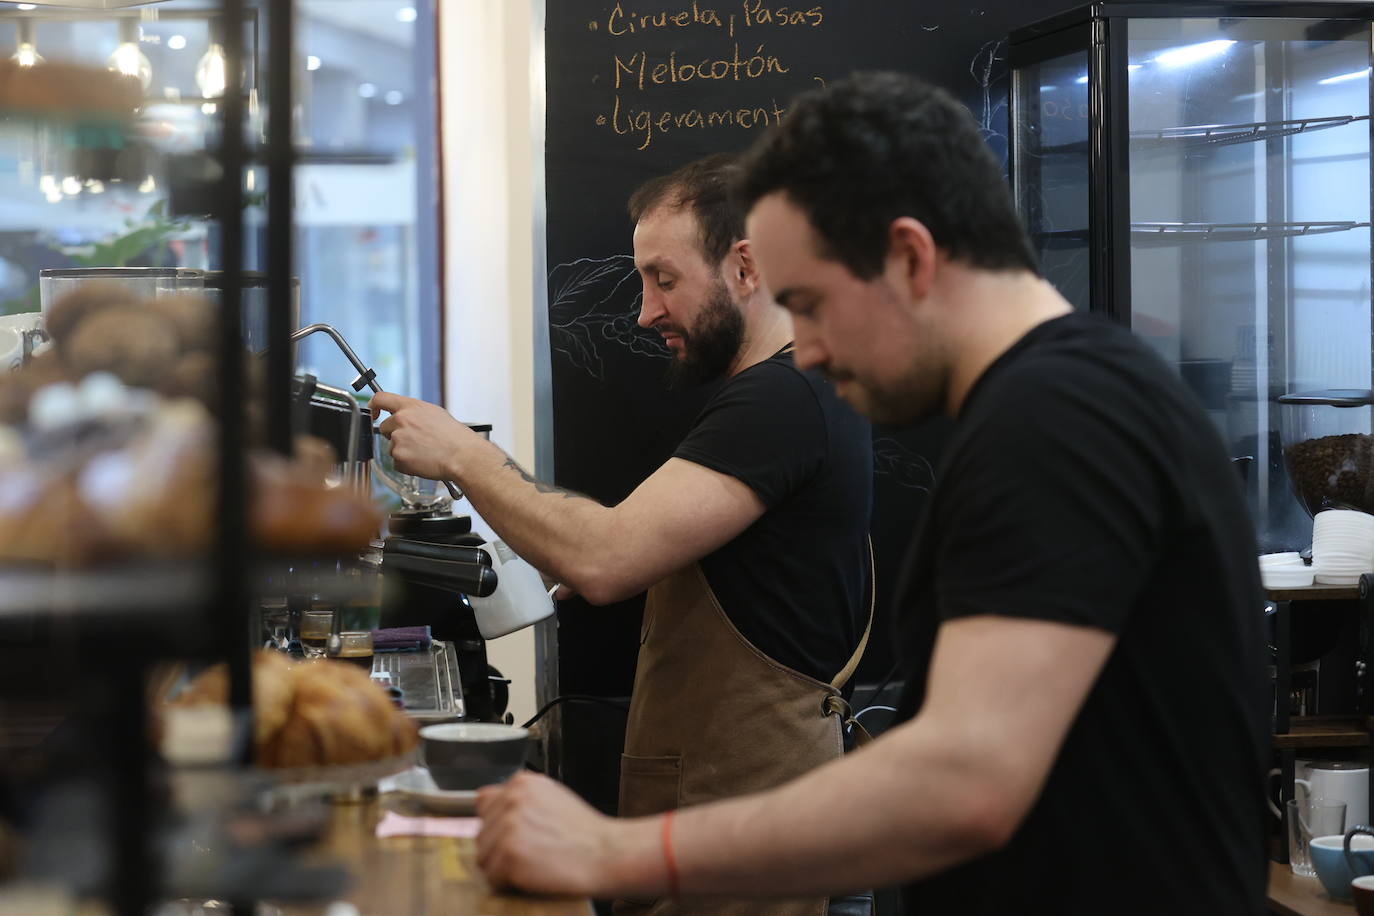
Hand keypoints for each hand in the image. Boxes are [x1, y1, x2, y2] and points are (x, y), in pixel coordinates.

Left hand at [371, 391, 476, 481]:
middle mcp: (401, 420)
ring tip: (424, 453)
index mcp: (411, 407)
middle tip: (414, 442)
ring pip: (391, 447)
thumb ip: (415, 413)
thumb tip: (407, 415)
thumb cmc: (455, 437)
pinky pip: (396, 462)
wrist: (462, 456)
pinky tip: (422, 462)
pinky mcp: (399, 457)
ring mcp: (398, 439)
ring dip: (403, 451)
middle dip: (395, 435)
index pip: (381, 398)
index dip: (374, 405)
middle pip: (385, 427)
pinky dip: (407, 465)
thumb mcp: (436, 414)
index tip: (374, 412)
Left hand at [476, 772, 621, 896]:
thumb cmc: (584, 832)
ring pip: (484, 856)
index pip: (484, 803)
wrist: (606, 853)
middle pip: (481, 833)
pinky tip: (532, 873)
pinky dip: (508, 882)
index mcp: (522, 782)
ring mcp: (509, 826)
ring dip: (502, 866)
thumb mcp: (552, 797)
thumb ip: (521, 798)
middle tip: (531, 852)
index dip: (497, 823)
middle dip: (499, 847)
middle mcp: (512, 799)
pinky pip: (492, 877)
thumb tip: (486, 803)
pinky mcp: (509, 854)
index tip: (515, 834)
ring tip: (533, 863)